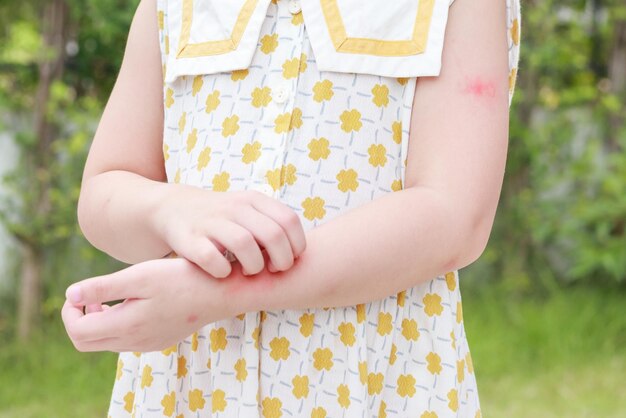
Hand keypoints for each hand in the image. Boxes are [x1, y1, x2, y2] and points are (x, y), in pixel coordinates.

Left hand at [61, 257, 235, 352]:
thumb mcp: (140, 275)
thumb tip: (70, 295)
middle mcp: (135, 341)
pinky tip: (132, 303)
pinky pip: (126, 340)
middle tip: (89, 296)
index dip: (69, 312)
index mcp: (127, 325)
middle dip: (79, 320)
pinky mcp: (160, 340)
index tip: (79, 292)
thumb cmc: (182, 279)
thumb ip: (103, 287)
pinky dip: (118, 324)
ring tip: (109, 297)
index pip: (78, 332)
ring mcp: (148, 344)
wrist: (221, 292)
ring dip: (99, 321)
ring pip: (107, 342)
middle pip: (87, 343)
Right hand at [152, 185, 305, 277]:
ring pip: (245, 244)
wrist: (174, 209)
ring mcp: (211, 222)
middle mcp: (234, 207)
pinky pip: (212, 259)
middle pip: (273, 234)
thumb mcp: (251, 212)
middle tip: (274, 271)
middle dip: (281, 260)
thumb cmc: (224, 219)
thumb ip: (275, 226)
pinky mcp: (189, 239)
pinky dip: (223, 271)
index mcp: (254, 200)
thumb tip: (300, 256)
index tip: (290, 259)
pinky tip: (224, 272)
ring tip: (249, 272)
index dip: (296, 245)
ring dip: (253, 266)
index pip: (289, 221)